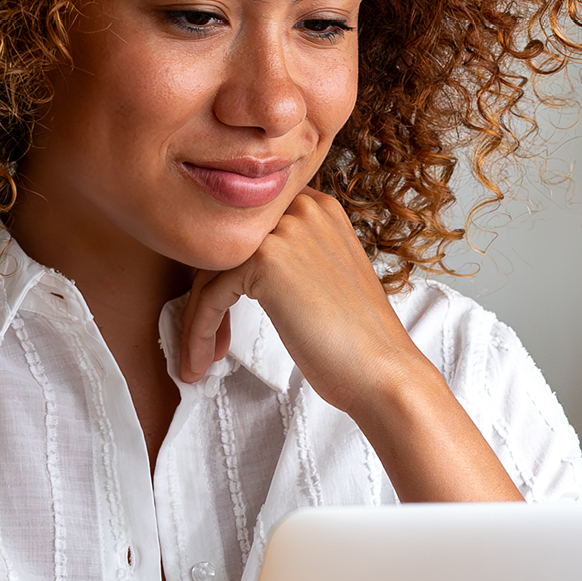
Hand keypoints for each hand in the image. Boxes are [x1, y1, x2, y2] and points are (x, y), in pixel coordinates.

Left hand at [176, 191, 521, 501]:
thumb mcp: (324, 278)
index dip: (224, 274)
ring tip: (199, 360)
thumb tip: (231, 269)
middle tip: (210, 340)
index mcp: (318, 208)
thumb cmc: (357, 341)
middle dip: (206, 297)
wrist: (383, 372)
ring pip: (208, 272)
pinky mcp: (265, 260)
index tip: (220, 317)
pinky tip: (200, 362)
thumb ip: (289, 259)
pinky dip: (198, 332)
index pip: (247, 231)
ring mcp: (283, 230)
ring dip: (197, 321)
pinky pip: (208, 295)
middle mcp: (301, 208)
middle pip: (222, 247)